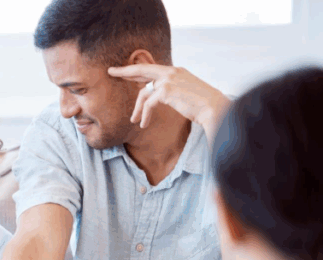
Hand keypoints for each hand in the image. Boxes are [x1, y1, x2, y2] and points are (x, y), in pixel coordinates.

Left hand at [107, 64, 229, 135]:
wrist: (214, 108)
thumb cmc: (202, 106)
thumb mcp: (185, 94)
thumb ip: (171, 91)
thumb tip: (157, 96)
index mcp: (176, 71)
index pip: (151, 69)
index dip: (136, 69)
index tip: (123, 70)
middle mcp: (171, 71)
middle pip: (142, 70)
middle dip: (125, 71)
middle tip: (110, 72)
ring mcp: (168, 79)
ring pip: (143, 92)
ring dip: (138, 108)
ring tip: (134, 120)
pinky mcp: (166, 90)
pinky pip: (148, 103)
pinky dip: (144, 115)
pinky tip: (143, 124)